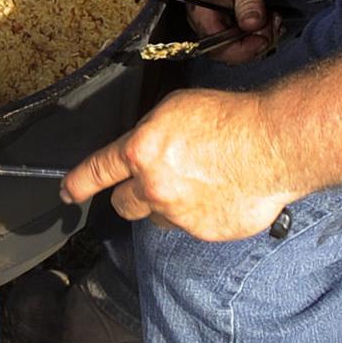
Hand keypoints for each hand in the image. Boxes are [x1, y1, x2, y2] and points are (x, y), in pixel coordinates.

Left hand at [60, 87, 292, 240]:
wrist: (272, 145)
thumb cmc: (229, 118)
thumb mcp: (175, 110)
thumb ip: (149, 135)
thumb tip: (142, 150)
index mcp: (141, 151)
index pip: (98, 171)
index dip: (79, 183)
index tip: (69, 193)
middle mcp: (154, 187)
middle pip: (124, 203)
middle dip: (132, 194)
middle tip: (155, 181)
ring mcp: (179, 214)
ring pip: (159, 216)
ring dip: (169, 204)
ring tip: (200, 180)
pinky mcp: (203, 232)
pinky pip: (190, 225)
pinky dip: (199, 213)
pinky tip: (220, 192)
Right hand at [189, 0, 280, 62]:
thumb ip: (248, 1)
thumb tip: (252, 26)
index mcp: (200, 10)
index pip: (215, 46)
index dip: (241, 49)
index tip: (263, 40)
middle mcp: (206, 19)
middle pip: (228, 50)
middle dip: (254, 43)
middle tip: (273, 26)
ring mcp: (219, 19)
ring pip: (239, 44)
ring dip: (261, 37)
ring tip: (275, 18)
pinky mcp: (231, 16)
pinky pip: (244, 34)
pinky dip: (261, 31)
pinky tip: (272, 19)